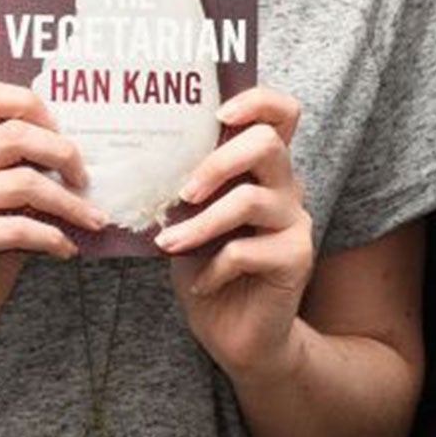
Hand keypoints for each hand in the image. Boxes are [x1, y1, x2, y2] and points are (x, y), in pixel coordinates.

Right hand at [0, 82, 102, 351]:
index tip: (61, 130)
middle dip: (63, 153)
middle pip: (14, 134)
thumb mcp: (4, 197)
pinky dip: (53, 237)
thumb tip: (88, 150)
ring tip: (93, 220)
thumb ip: (26, 166)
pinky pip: (19, 227)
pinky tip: (67, 249)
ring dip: (70, 203)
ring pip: (24, 182)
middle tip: (86, 179)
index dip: (27, 103)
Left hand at [157, 87, 314, 379]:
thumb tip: (139, 156)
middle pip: (266, 144)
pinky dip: (213, 267)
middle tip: (183, 192)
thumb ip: (185, 187)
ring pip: (250, 199)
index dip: (256, 101)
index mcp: (263, 169)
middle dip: (216, 162)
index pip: (281, 113)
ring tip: (170, 244)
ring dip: (201, 223)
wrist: (237, 336)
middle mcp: (287, 187)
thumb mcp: (189, 220)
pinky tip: (200, 283)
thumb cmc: (208, 268)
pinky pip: (248, 249)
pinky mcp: (296, 258)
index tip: (218, 115)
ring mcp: (296, 222)